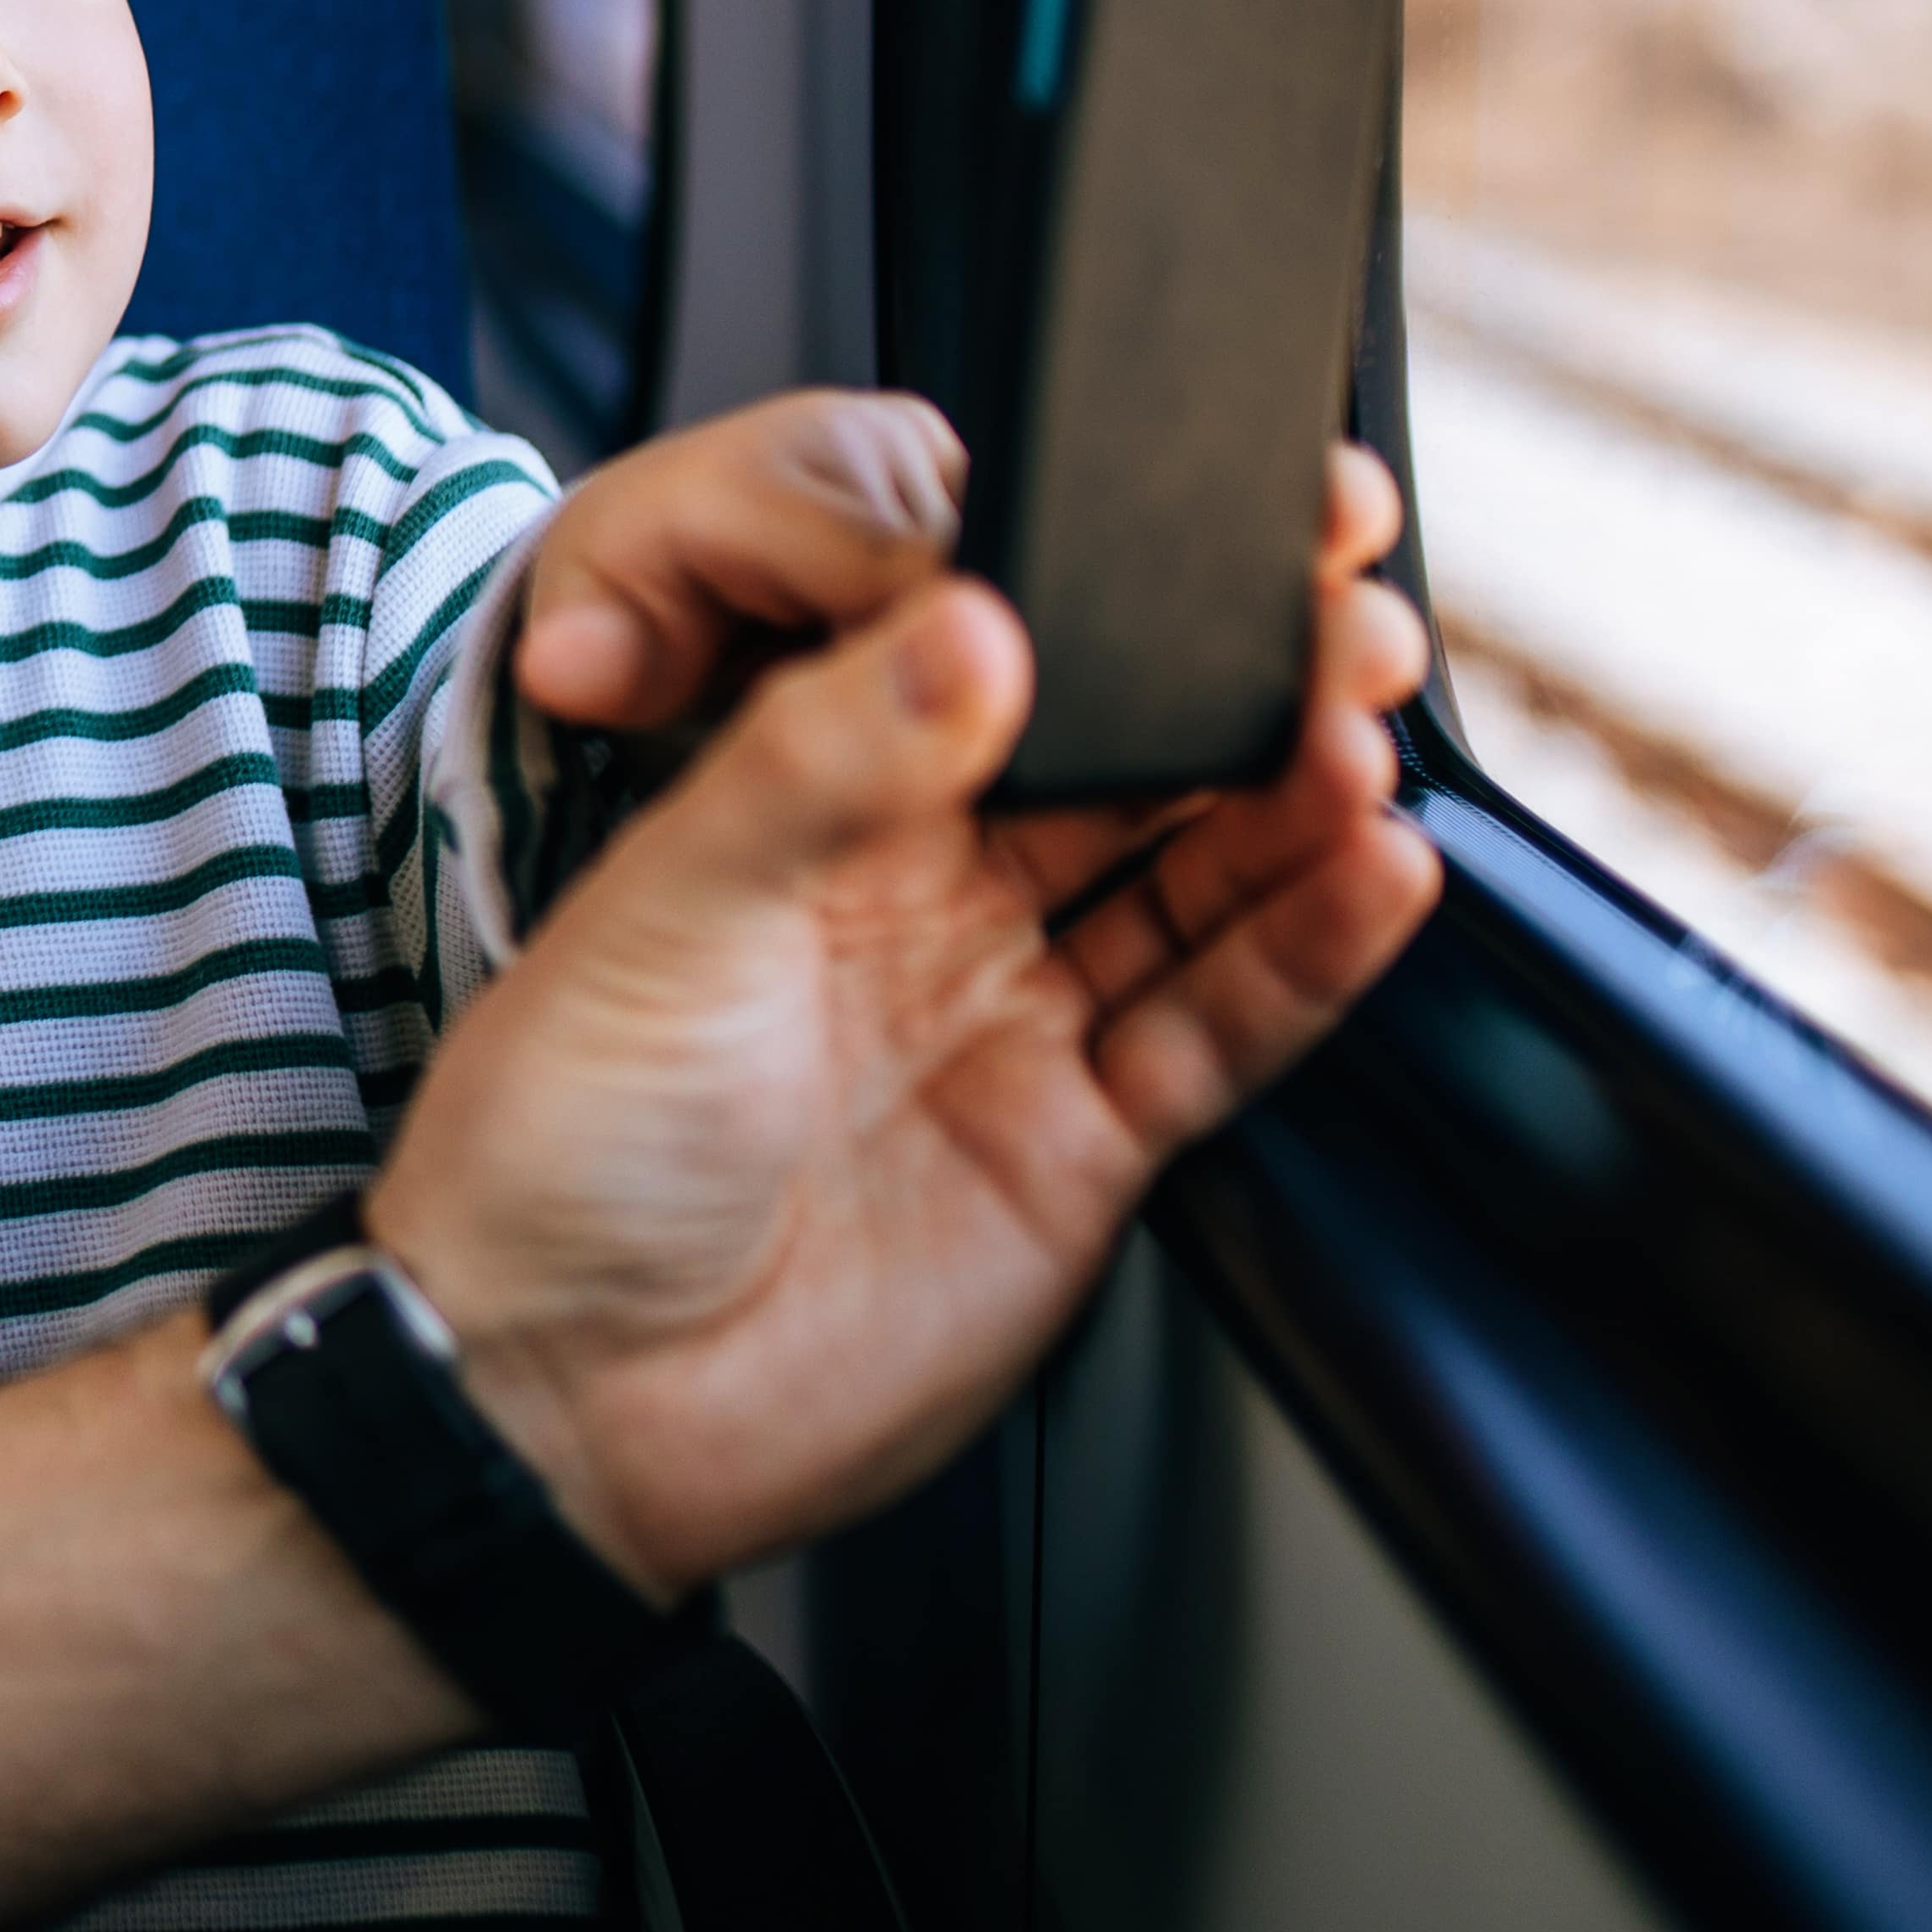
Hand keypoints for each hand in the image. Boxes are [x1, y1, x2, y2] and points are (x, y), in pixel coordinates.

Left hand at [369, 444, 1436, 1596]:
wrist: (557, 1396)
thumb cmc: (551, 1143)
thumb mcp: (671, 911)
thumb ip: (822, 768)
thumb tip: (964, 626)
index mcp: (805, 807)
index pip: (984, 668)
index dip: (1096, 604)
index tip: (1194, 535)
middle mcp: (922, 903)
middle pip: (1121, 772)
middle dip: (1231, 689)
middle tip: (1333, 616)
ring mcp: (1007, 1020)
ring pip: (1197, 885)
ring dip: (1292, 807)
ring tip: (1368, 730)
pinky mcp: (1079, 1144)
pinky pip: (1220, 1025)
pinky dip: (1309, 952)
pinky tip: (1380, 870)